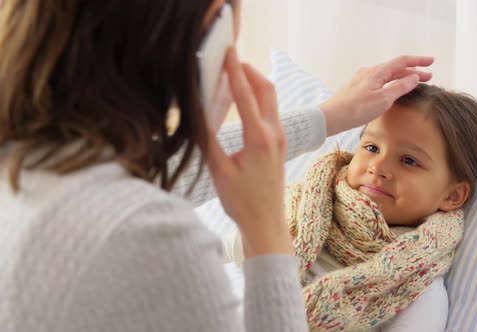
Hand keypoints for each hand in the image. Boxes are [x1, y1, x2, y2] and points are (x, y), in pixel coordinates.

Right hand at [206, 47, 292, 257]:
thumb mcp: (219, 171)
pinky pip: (270, 112)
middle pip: (266, 89)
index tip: (228, 52)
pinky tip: (243, 102)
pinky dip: (258, 99)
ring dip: (255, 84)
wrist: (266, 223)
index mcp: (259, 138)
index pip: (245, 95)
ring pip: (271, 100)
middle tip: (231, 60)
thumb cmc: (243, 202)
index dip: (235, 70)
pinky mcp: (278, 145)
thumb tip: (196, 114)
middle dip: (249, 71)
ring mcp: (279, 139)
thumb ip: (208, 141)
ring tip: (235, 76)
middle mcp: (273, 134)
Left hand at [320, 55, 434, 135]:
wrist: (331, 117)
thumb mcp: (383, 99)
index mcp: (377, 72)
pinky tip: (393, 91)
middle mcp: (369, 72)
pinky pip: (379, 82)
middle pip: (395, 68)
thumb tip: (414, 77)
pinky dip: (391, 84)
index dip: (418, 61)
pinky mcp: (357, 90)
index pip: (402, 61)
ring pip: (387, 76)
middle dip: (413, 71)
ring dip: (402, 78)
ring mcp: (362, 80)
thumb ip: (400, 87)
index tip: (431, 62)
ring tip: (414, 84)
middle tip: (428, 77)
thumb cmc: (355, 109)